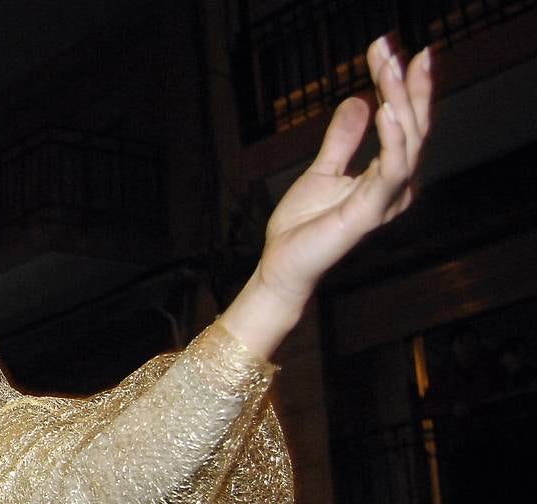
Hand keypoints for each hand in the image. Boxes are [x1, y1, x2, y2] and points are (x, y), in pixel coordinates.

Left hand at [224, 35, 432, 355]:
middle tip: (391, 48)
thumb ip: (343, 139)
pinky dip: (391, 138)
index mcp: (387, 175)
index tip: (394, 51)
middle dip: (405, 84)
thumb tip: (360, 100)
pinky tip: (386, 109)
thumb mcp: (321, 170)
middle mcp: (395, 186)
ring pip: (407, 141)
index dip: (405, 87)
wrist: (282, 265)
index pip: (404, 124)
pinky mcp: (370, 212)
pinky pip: (390, 170)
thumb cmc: (303, 226)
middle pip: (412, 125)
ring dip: (401, 100)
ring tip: (391, 67)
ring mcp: (387, 199)